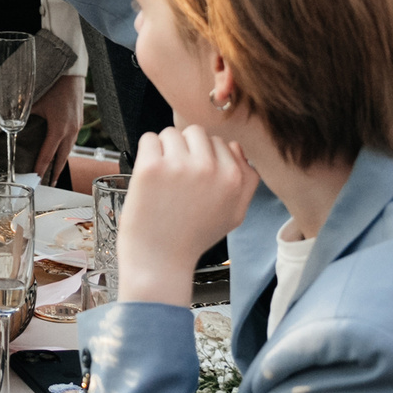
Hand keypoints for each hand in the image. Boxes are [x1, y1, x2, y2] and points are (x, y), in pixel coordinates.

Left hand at [30, 73, 83, 182]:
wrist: (71, 73)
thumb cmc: (53, 86)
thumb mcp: (35, 102)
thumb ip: (23, 115)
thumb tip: (11, 124)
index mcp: (59, 129)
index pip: (48, 154)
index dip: (41, 168)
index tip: (36, 178)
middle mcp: (70, 130)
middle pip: (62, 157)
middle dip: (56, 171)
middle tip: (50, 183)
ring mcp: (77, 126)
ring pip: (69, 149)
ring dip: (62, 160)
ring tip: (55, 171)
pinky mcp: (79, 121)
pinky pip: (72, 140)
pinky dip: (66, 148)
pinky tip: (61, 150)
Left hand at [115, 126, 260, 306]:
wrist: (160, 259)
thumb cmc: (193, 237)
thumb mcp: (234, 214)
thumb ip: (246, 180)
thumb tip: (237, 147)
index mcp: (234, 178)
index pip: (221, 143)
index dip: (205, 157)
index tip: (194, 178)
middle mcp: (210, 168)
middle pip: (196, 133)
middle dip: (185, 149)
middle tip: (176, 177)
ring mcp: (180, 166)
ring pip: (171, 133)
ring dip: (164, 150)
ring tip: (163, 178)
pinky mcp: (151, 167)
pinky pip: (149, 138)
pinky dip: (146, 153)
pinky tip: (149, 176)